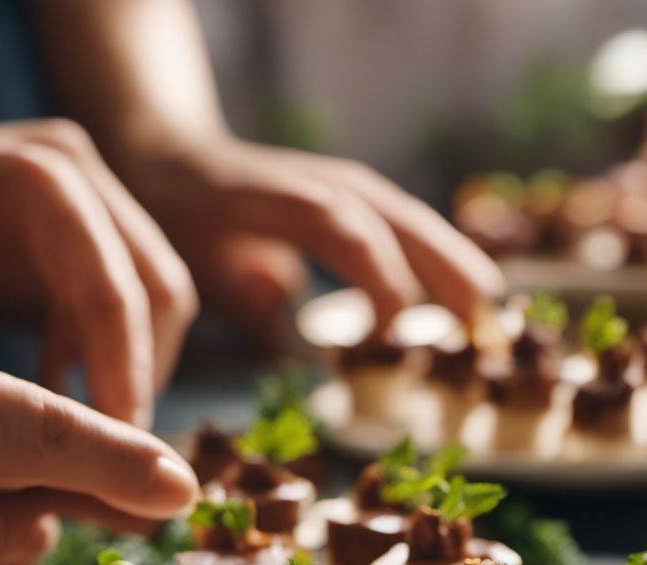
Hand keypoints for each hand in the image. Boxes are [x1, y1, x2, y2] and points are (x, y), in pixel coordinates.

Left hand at [0, 119, 198, 426]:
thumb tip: (38, 447)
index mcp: (27, 180)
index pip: (114, 290)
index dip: (126, 377)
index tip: (116, 452)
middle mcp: (67, 169)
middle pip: (158, 292)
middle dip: (138, 379)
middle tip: (107, 456)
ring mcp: (80, 196)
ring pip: (155, 303)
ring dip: (129, 371)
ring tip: (82, 432)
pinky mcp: (80, 232)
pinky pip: (124, 304)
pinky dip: (106, 356)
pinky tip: (59, 394)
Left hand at [120, 137, 502, 330]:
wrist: (162, 155)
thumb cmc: (170, 216)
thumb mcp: (183, 252)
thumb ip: (229, 279)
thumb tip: (281, 294)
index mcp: (260, 198)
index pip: (332, 223)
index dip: (372, 268)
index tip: (393, 327)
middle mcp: (305, 183)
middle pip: (383, 214)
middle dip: (434, 261)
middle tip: (476, 313)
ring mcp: (326, 186)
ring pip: (396, 214)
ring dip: (443, 254)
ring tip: (484, 300)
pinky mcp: (337, 198)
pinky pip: (390, 222)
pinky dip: (426, 250)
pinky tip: (455, 281)